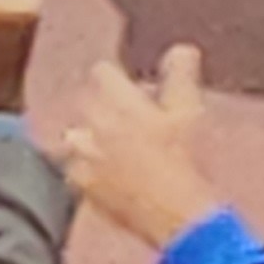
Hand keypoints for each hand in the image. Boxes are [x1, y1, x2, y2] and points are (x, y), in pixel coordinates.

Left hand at [62, 46, 226, 253]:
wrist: (177, 213)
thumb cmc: (185, 159)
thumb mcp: (189, 110)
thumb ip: (181, 73)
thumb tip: (181, 49)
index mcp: (118, 101)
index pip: (101, 72)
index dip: (116, 80)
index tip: (130, 92)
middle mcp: (93, 124)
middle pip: (86, 104)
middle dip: (103, 111)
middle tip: (129, 126)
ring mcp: (83, 157)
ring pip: (76, 137)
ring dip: (90, 140)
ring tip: (116, 154)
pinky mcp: (80, 185)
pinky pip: (74, 170)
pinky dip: (87, 172)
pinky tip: (112, 180)